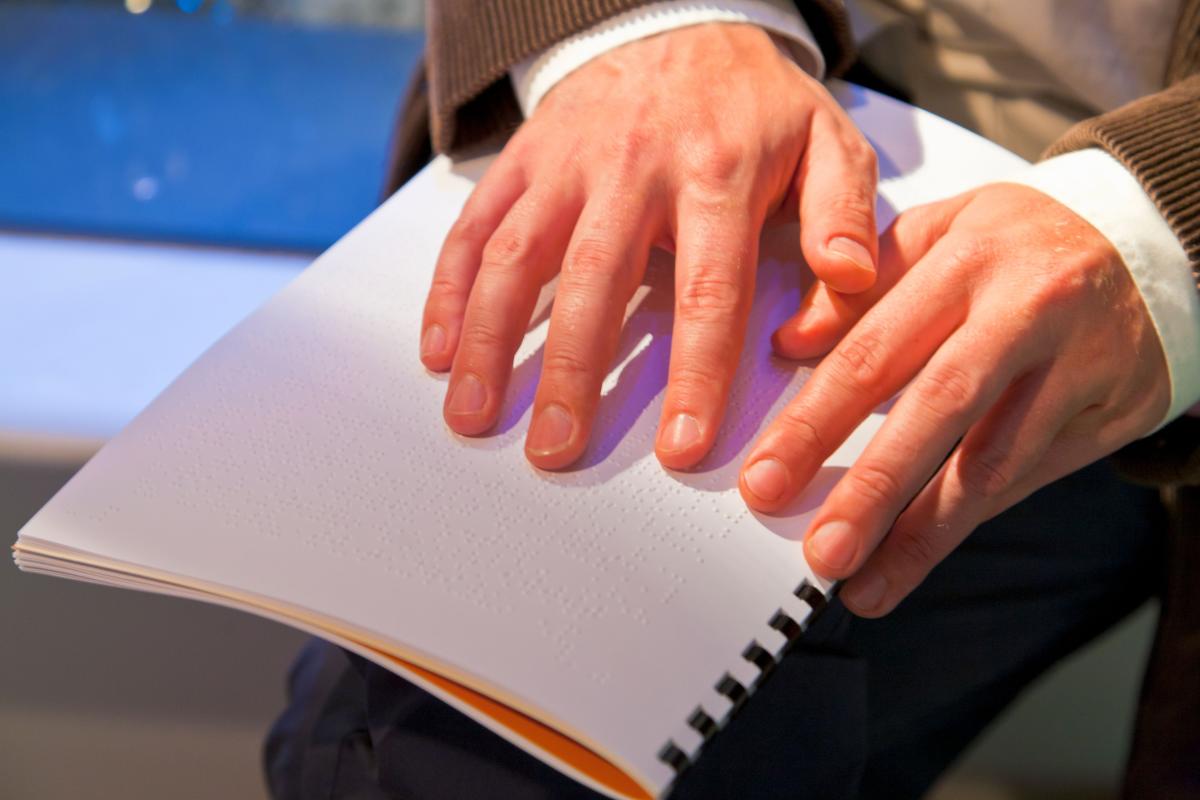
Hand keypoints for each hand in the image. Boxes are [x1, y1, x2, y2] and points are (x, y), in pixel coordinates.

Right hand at [419, 23, 878, 468]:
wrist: (676, 22)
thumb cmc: (751, 103)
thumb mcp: (825, 141)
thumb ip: (844, 214)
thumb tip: (854, 283)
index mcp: (716, 174)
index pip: (708, 291)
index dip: (695, 375)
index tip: (682, 448)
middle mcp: (632, 168)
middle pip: (595, 281)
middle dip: (571, 373)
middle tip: (554, 450)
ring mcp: (566, 163)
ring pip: (516, 254)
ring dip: (488, 339)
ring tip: (472, 415)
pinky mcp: (522, 159)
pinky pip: (474, 225)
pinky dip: (449, 289)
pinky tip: (439, 349)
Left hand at [738, 183, 1169, 615]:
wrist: (1145, 244)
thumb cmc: (1014, 246)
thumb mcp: (935, 234)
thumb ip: (859, 288)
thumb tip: (787, 345)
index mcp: (967, 256)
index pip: (875, 349)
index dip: (814, 422)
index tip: (765, 480)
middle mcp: (1027, 307)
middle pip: (938, 408)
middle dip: (871, 490)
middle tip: (821, 553)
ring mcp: (1078, 362)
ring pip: (993, 461)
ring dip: (922, 533)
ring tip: (864, 584)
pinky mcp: (1114, 409)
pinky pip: (1029, 477)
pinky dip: (967, 522)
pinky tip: (918, 557)